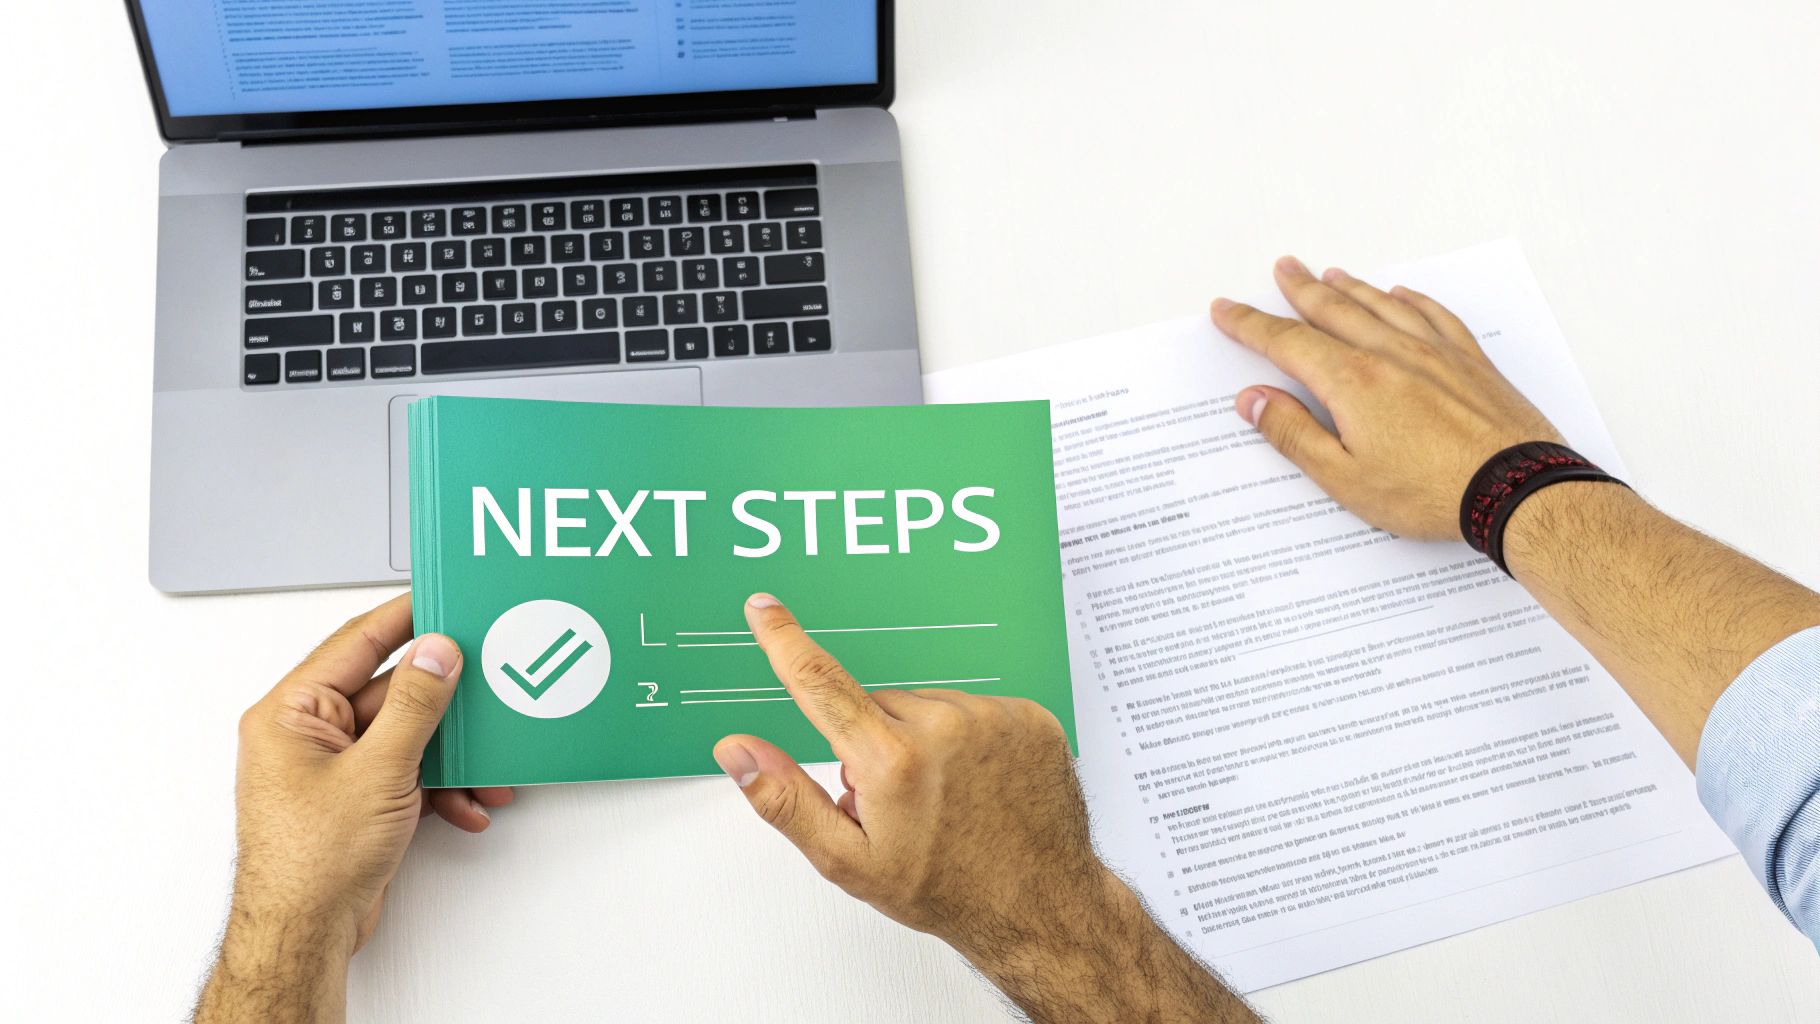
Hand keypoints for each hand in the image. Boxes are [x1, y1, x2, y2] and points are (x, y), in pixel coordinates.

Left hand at [197, 594, 511, 1023]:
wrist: (304, 936)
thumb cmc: (308, 864)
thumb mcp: (377, 771)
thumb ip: (413, 705)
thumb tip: (436, 654)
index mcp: (291, 712)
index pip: (355, 643)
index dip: (404, 619)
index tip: (442, 601)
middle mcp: (307, 735)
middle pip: (389, 692)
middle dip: (443, 702)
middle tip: (483, 680)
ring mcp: (332, 768)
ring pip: (405, 736)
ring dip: (449, 752)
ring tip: (483, 763)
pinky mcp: (355, 799)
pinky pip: (406, 772)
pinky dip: (440, 786)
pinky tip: (465, 802)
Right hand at [712, 594, 1259, 1022]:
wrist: (1038, 906)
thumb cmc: (946, 890)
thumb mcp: (849, 861)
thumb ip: (785, 799)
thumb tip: (738, 751)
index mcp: (892, 760)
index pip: (821, 683)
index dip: (785, 641)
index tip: (765, 608)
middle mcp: (945, 726)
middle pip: (879, 707)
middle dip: (874, 742)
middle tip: (897, 800)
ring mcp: (993, 718)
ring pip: (929, 707)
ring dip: (925, 740)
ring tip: (946, 796)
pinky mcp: (1029, 717)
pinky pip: (976, 710)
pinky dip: (970, 739)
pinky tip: (980, 783)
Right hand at [1210, 256, 1561, 539]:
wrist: (1516, 489)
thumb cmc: (1431, 491)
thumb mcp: (1343, 476)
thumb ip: (1293, 433)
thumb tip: (1253, 400)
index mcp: (1352, 382)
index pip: (1287, 343)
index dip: (1250, 325)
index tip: (1227, 310)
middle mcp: (1390, 354)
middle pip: (1333, 311)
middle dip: (1299, 290)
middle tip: (1282, 269)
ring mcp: (1434, 353)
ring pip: (1381, 306)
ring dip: (1350, 287)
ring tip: (1329, 273)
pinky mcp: (1469, 364)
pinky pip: (1434, 315)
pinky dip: (1411, 300)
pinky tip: (1402, 294)